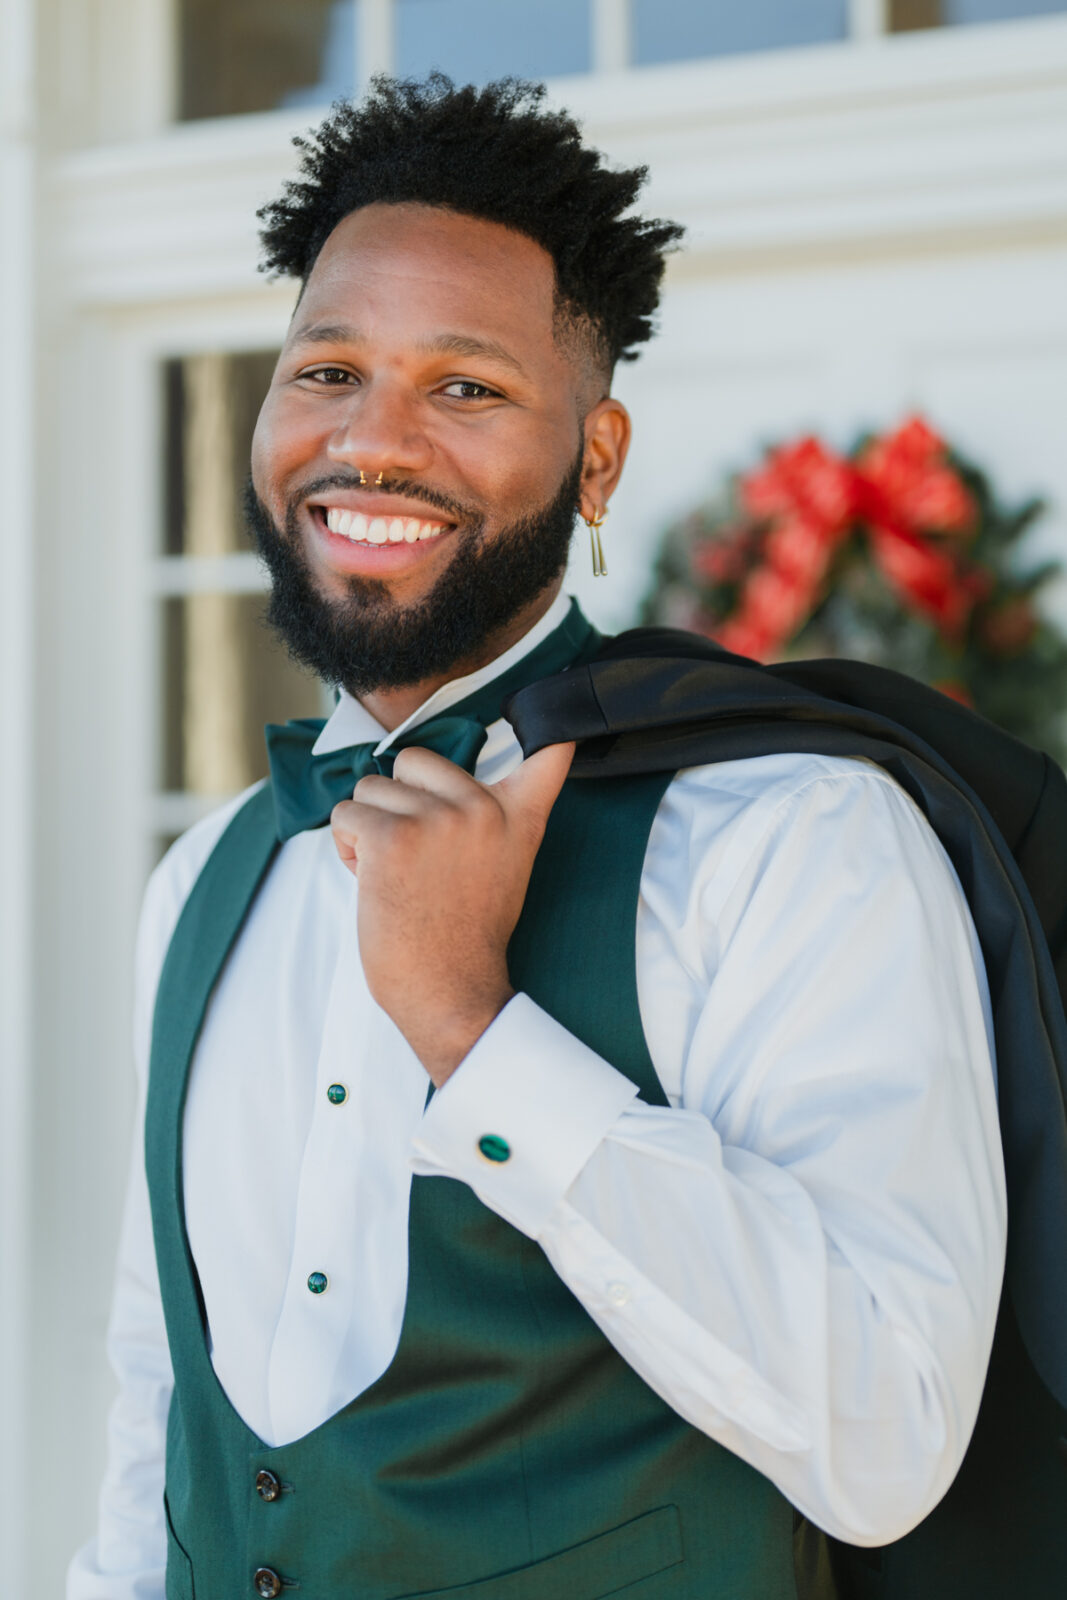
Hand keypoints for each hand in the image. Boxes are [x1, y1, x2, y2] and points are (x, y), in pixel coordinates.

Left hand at [331, 741, 574, 1084]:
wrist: (451, 991)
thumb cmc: (466, 936)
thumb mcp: (506, 866)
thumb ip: (496, 817)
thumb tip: (480, 788)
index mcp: (516, 817)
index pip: (550, 755)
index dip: (554, 729)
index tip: (563, 719)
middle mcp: (482, 809)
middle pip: (412, 760)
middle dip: (398, 801)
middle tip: (416, 858)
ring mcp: (437, 819)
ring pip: (370, 788)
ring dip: (367, 829)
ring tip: (394, 875)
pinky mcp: (393, 836)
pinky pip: (345, 815)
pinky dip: (345, 848)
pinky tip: (372, 882)